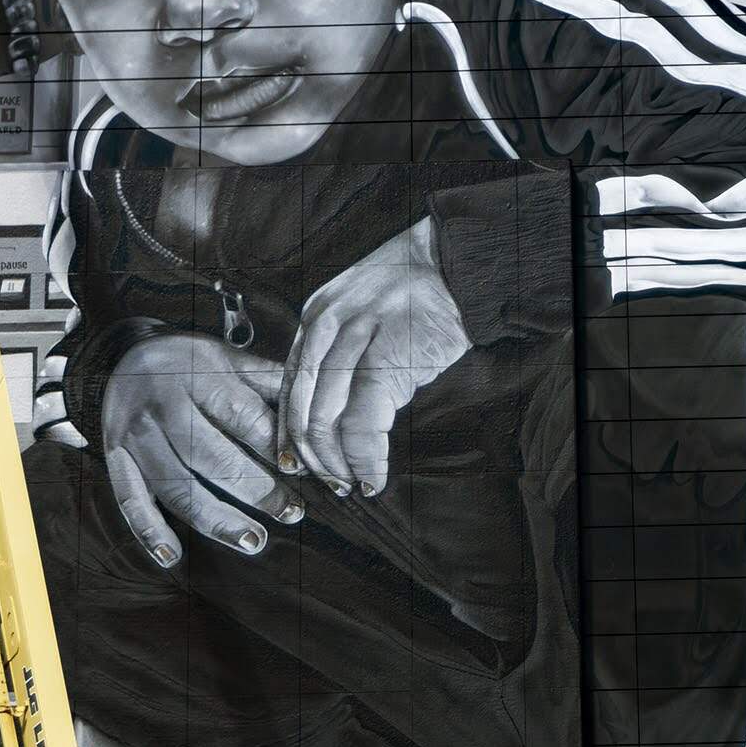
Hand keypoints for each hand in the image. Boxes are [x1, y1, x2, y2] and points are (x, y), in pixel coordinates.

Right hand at [99, 333, 303, 565]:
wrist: (123, 355)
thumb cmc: (189, 363)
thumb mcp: (231, 360)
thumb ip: (271, 384)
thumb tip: (315, 414)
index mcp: (199, 377)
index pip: (244, 418)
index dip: (276, 448)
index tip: (302, 472)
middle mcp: (165, 407)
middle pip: (212, 456)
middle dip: (256, 489)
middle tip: (289, 513)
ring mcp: (137, 436)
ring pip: (177, 485)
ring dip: (216, 519)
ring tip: (253, 541)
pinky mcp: (116, 458)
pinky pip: (129, 498)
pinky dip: (148, 530)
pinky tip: (171, 556)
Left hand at [281, 216, 472, 494]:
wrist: (457, 262)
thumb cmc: (419, 293)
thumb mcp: (363, 310)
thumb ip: (341, 350)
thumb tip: (334, 410)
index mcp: (316, 316)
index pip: (287, 384)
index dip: (288, 431)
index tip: (295, 463)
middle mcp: (325, 324)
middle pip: (302, 405)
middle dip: (311, 455)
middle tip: (328, 483)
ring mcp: (354, 338)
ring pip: (327, 417)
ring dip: (337, 463)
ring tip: (351, 484)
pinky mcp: (387, 356)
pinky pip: (363, 421)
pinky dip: (365, 458)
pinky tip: (372, 476)